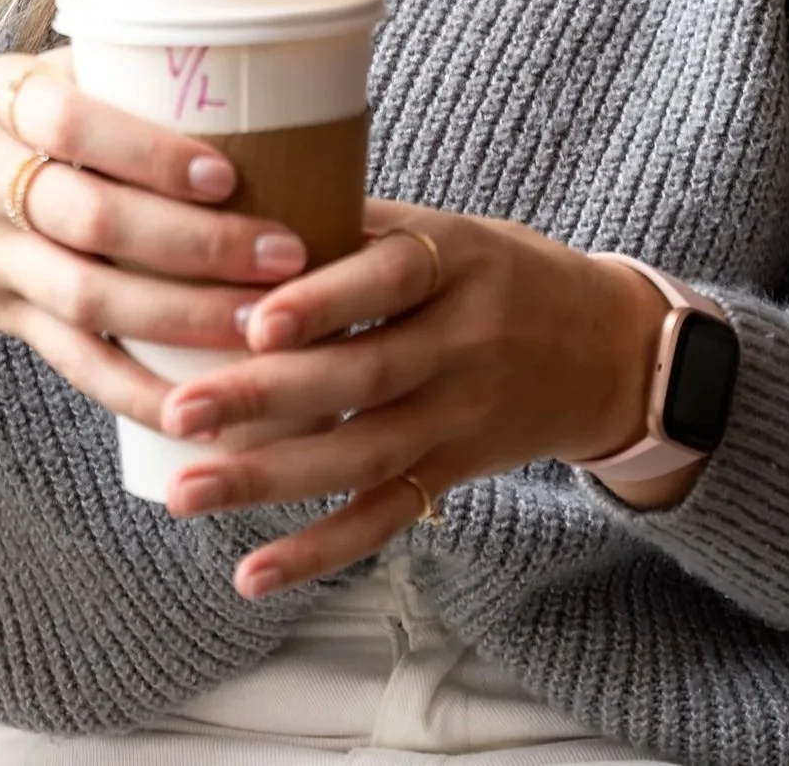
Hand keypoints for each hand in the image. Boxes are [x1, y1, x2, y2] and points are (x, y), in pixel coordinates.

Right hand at [0, 54, 311, 432]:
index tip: (228, 171)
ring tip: (262, 325)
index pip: (73, 122)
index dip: (149, 151)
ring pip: (88, 297)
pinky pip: (70, 361)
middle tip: (283, 253)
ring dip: (181, 318)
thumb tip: (227, 69)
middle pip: (92, 219)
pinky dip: (134, 388)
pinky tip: (194, 408)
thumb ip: (100, 77)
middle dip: (195, 244)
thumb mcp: (10, 78)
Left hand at [152, 201, 686, 598]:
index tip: (252, 319)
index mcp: (454, 261)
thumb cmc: (497, 270)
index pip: (387, 280)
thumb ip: (356, 226)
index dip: (323, 300)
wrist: (609, 348)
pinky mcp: (457, 471)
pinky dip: (320, 549)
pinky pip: (386, 516)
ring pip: (363, 455)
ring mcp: (461, 415)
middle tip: (179, 412)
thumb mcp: (447, 228)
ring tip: (186, 491)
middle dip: (264, 397)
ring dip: (270, 480)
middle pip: (361, 375)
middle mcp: (461, 341)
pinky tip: (252, 572)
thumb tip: (237, 216)